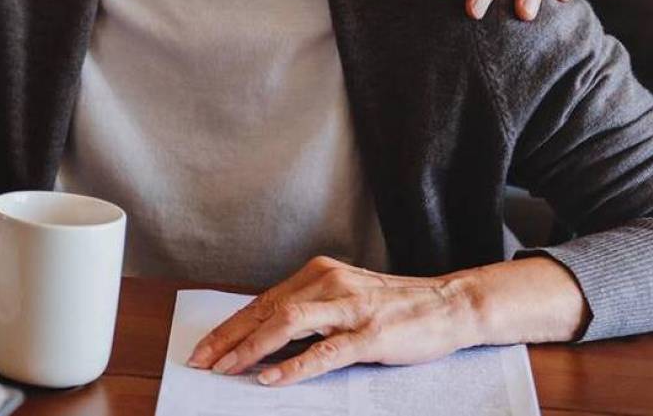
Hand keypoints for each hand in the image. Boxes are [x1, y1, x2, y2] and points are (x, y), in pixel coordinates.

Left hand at [185, 256, 587, 386]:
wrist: (450, 304)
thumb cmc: (395, 307)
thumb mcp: (344, 299)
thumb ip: (309, 312)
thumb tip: (264, 338)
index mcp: (318, 274)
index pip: (262, 302)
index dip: (230, 326)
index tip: (205, 348)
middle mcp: (328, 283)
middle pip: (265, 311)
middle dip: (229, 338)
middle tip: (202, 362)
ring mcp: (349, 308)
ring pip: (287, 324)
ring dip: (250, 348)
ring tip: (227, 370)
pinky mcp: (370, 334)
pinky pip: (325, 351)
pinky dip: (293, 365)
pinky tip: (271, 378)